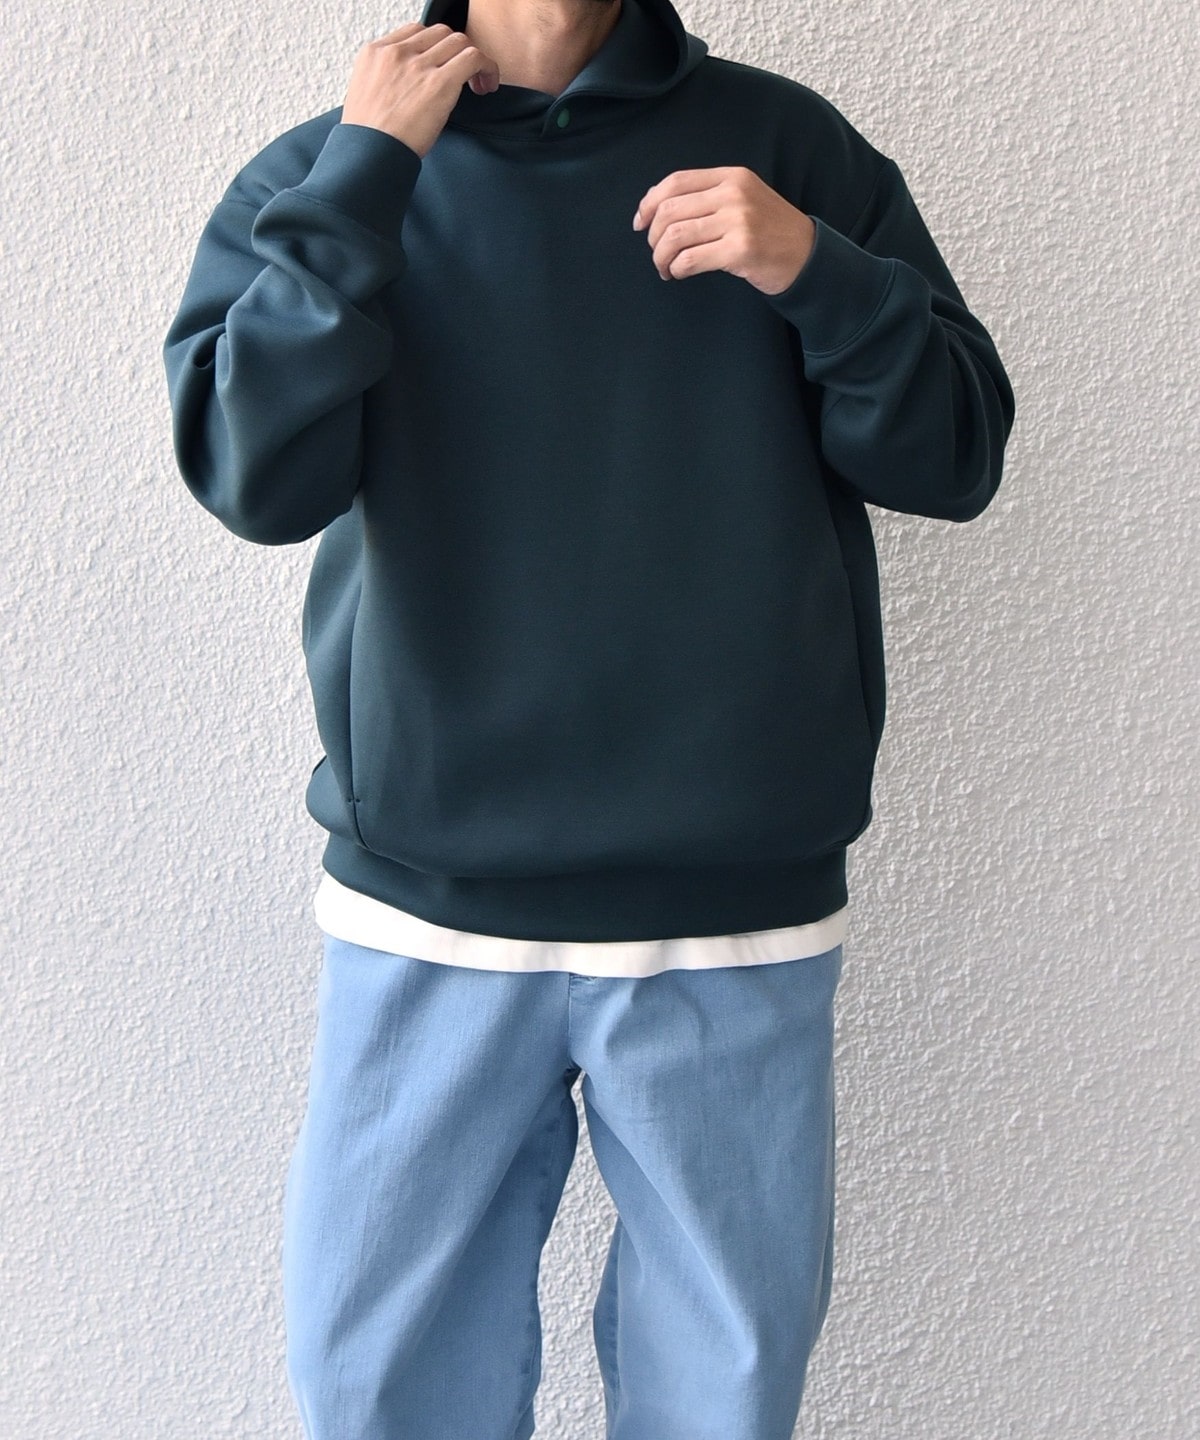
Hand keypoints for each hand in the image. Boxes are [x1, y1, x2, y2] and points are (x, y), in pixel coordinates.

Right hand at [340, 22, 499, 158]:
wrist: (369, 155)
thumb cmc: (369, 140)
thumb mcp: (365, 97)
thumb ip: (386, 81)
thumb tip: (409, 86)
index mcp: (376, 53)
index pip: (416, 32)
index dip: (436, 48)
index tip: (444, 65)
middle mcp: (396, 52)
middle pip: (440, 33)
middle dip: (456, 52)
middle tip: (465, 76)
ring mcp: (418, 65)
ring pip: (459, 42)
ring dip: (474, 59)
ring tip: (479, 84)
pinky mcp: (439, 83)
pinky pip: (473, 58)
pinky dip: (488, 67)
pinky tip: (488, 84)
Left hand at [631, 167, 815, 294]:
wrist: (807, 256)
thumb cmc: (770, 232)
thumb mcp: (743, 200)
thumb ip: (708, 198)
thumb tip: (657, 207)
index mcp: (731, 177)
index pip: (676, 182)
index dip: (650, 203)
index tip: (640, 223)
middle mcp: (734, 194)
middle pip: (670, 210)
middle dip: (653, 236)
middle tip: (657, 254)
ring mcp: (738, 221)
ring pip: (675, 236)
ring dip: (661, 257)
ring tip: (665, 268)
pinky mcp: (739, 250)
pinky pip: (690, 259)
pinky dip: (676, 269)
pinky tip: (679, 274)